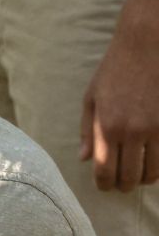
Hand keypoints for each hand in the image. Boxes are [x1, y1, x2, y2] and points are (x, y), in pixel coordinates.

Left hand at [81, 11, 158, 191]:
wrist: (145, 48)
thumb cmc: (113, 71)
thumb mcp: (91, 99)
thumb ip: (88, 131)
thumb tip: (84, 159)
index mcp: (107, 127)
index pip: (104, 171)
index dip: (104, 185)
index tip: (104, 187)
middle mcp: (132, 132)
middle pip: (129, 177)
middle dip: (123, 186)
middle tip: (121, 185)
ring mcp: (155, 130)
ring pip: (152, 172)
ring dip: (143, 179)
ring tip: (137, 176)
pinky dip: (158, 166)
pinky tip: (152, 163)